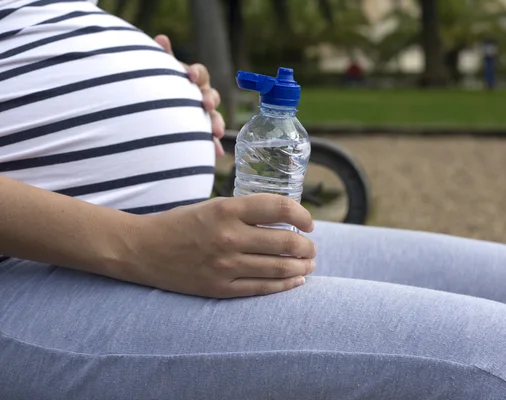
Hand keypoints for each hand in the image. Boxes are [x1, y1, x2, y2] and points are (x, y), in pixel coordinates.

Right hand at [125, 195, 316, 297]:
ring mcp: (225, 265)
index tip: (309, 222)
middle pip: (286, 241)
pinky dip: (285, 284)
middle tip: (311, 247)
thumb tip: (285, 219)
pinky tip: (295, 281)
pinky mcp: (220, 288)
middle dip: (307, 246)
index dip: (302, 215)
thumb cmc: (181, 223)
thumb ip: (246, 211)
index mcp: (227, 209)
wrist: (143, 249)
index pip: (280, 208)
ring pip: (279, 267)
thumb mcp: (213, 206)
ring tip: (309, 264)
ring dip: (302, 266)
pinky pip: (262, 288)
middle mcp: (229, 236)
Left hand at [154, 34, 225, 156]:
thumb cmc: (159, 85)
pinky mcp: (201, 134)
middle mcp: (202, 96)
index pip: (199, 73)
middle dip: (210, 99)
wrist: (152, 110)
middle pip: (212, 95)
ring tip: (215, 131)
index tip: (188, 74)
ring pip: (215, 118)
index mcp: (193, 79)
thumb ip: (162, 57)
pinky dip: (213, 146)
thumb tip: (161, 38)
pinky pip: (210, 140)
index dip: (195, 73)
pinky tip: (215, 153)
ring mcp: (203, 115)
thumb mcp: (159, 71)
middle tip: (205, 103)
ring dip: (217, 124)